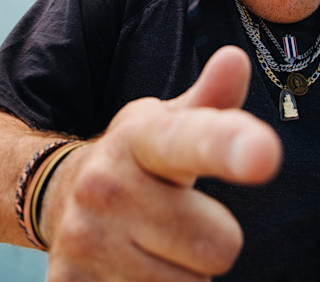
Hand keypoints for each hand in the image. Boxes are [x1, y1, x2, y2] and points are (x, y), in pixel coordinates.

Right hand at [40, 45, 281, 280]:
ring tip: (154, 245)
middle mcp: (106, 188)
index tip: (264, 153)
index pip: (189, 142)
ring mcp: (85, 242)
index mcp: (140, 140)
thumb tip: (237, 59)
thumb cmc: (134, 160)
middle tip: (180, 221)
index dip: (227, 147)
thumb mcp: (166, 125)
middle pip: (217, 244)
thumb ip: (210, 103)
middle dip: (211, 240)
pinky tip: (132, 270)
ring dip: (184, 275)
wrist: (56, 195)